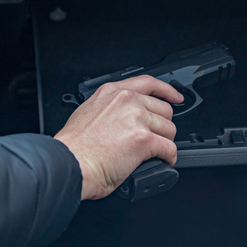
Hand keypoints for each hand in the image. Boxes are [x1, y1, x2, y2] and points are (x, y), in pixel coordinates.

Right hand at [54, 75, 183, 199]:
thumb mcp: (88, 112)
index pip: (148, 83)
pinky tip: (163, 161)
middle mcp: (126, 101)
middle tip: (153, 138)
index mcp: (112, 93)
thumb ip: (109, 107)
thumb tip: (122, 116)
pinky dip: (169, 157)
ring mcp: (136, 119)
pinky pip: (170, 148)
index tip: (176, 97)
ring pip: (169, 129)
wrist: (70, 164)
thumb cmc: (74, 147)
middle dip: (161, 126)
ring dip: (164, 142)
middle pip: (163, 110)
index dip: (167, 91)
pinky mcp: (144, 140)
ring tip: (154, 152)